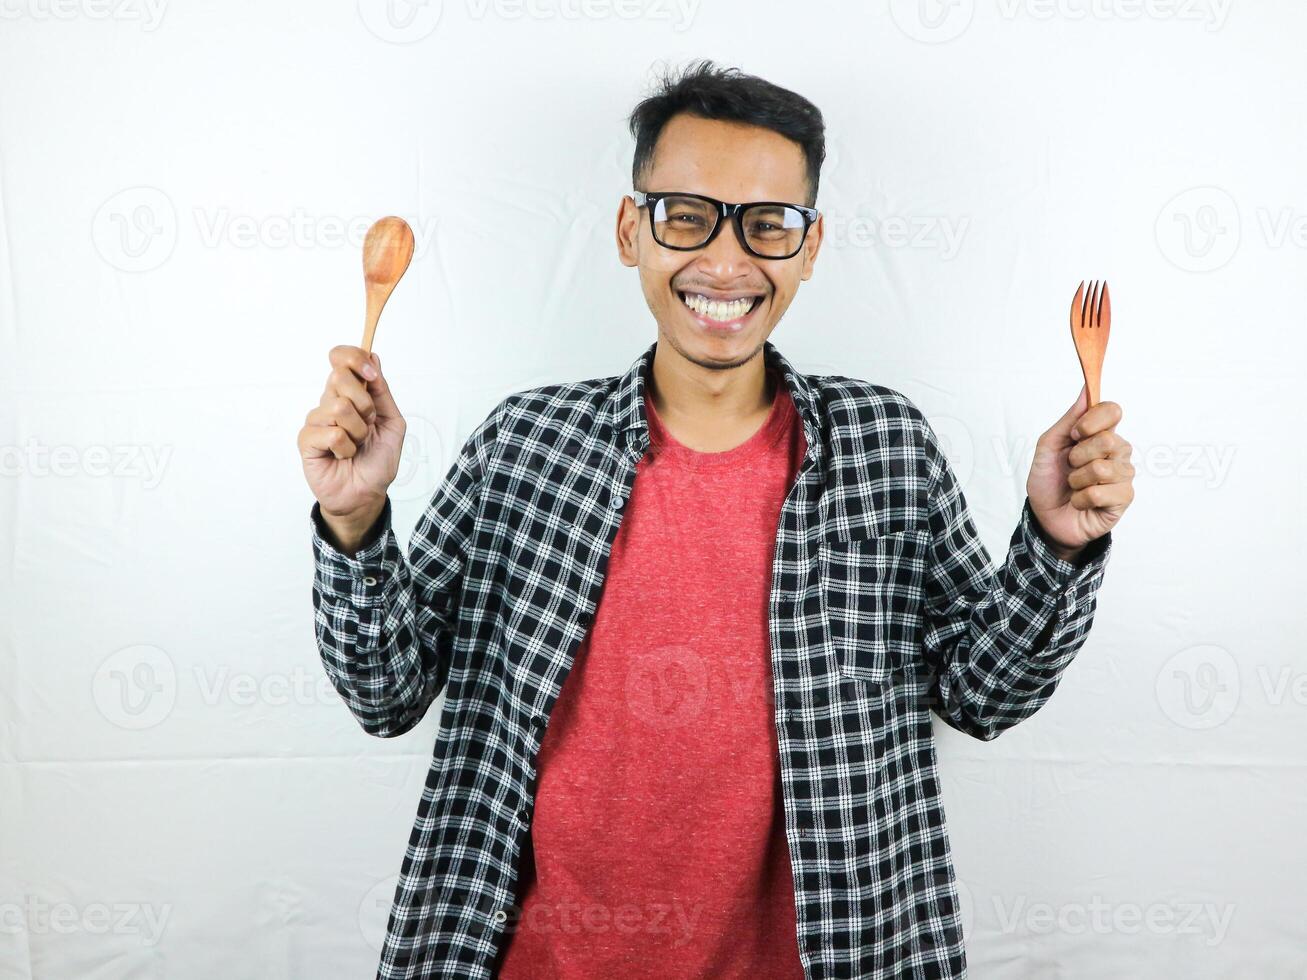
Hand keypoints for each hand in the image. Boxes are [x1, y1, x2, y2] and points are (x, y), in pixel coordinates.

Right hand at [297, 345, 405, 547]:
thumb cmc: (378, 460)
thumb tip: (374, 357)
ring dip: (358, 431)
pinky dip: (346, 448)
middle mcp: (330, 402)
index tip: (371, 374)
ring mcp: (316, 420)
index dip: (354, 358)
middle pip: (339, 376)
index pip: (341, 358)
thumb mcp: (393, 422)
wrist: (368, 493)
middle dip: (364, 403)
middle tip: (368, 425)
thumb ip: (382, 392)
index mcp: (350, 393)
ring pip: (338, 407)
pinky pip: (331, 433)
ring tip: (357, 445)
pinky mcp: (306, 441)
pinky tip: (343, 456)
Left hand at [1026, 383, 1133, 560]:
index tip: (1075, 434)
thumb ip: (1069, 420)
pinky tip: (1080, 502)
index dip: (1093, 420)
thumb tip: (1086, 390)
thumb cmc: (1049, 481)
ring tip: (1074, 486)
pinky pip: (1100, 493)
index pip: (1112, 410)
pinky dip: (1081, 499)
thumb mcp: (1048, 447)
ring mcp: (1123, 475)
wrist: (1045, 517)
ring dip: (1076, 481)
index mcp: (1100, 434)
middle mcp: (1117, 451)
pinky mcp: (1124, 498)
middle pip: (1107, 440)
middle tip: (1070, 467)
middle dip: (1077, 456)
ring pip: (1102, 469)